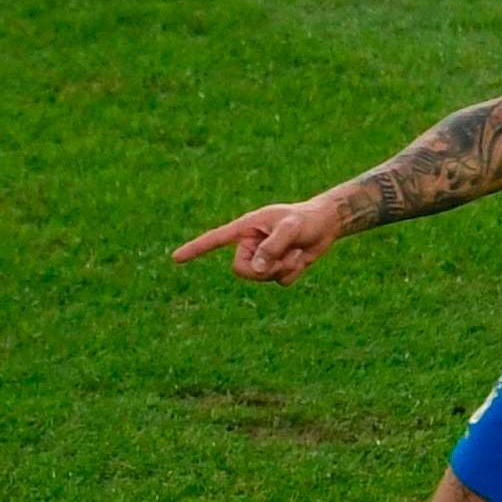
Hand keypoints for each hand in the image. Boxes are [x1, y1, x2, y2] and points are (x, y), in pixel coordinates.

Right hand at [171, 197, 341, 285]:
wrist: (326, 224)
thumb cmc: (306, 219)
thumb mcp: (290, 229)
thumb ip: (271, 247)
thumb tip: (254, 269)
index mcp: (246, 228)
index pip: (214, 239)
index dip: (195, 249)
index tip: (176, 258)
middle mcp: (251, 244)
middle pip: (240, 270)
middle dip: (263, 270)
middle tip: (284, 257)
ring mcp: (264, 258)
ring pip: (261, 278)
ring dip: (282, 269)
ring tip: (296, 252)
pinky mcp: (277, 268)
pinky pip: (279, 282)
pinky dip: (292, 273)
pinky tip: (301, 258)